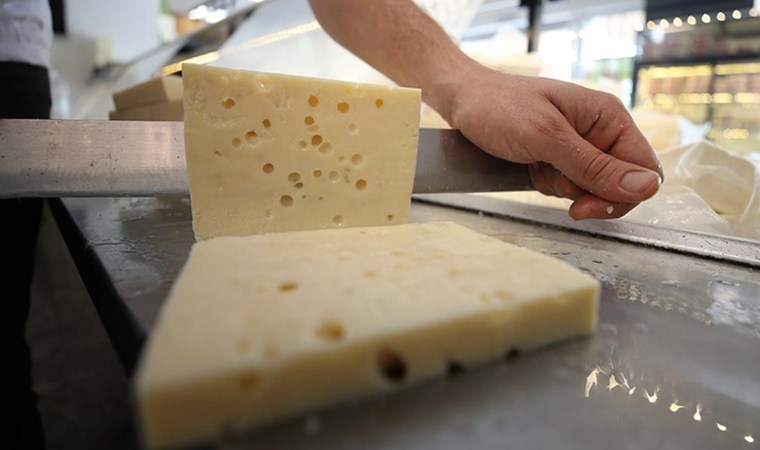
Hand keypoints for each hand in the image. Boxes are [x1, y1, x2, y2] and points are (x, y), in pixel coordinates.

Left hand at [437, 65, 662, 219]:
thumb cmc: (500, 107)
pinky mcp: (560, 159)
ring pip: (594, 190)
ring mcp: (580, 147)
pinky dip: (552, 187)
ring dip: (567, 190)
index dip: (623, 195)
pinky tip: (533, 171)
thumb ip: (594, 166)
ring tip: (539, 168)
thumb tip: (646, 187)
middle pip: (621, 185)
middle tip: (559, 193)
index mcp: (609, 118)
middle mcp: (601, 132)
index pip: (645, 169)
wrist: (462, 101)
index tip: (586, 206)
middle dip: (591, 195)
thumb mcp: (546, 138)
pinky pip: (570, 187)